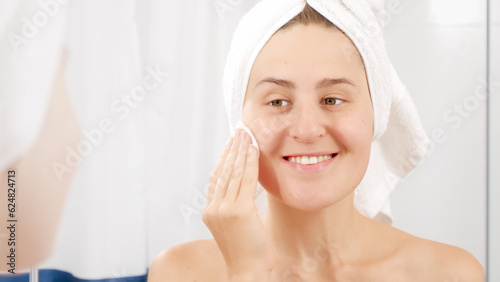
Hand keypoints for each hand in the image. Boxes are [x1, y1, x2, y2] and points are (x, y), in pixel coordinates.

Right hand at [202, 129, 273, 280]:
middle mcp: (213, 208)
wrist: (248, 271)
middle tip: (239, 131)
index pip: (216, 178)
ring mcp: (223, 209)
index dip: (224, 159)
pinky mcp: (237, 211)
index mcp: (210, 211)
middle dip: (232, 149)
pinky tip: (253, 150)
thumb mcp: (237, 225)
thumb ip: (236, 207)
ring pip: (233, 173)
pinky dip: (249, 163)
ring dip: (240, 151)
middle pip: (222, 171)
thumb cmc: (247, 251)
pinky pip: (245, 180)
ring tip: (246, 134)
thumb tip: (246, 188)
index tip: (231, 143)